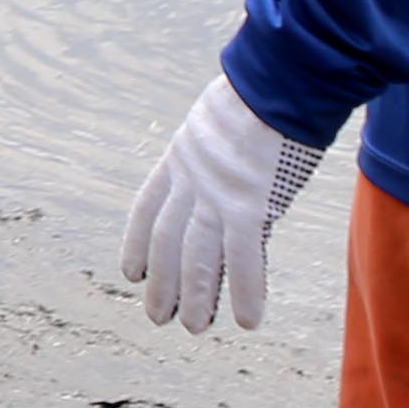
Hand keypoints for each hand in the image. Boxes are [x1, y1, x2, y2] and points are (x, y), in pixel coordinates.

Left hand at [121, 71, 324, 332]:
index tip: (130, 272)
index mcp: (180, 158)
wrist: (278, 79)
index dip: (138, 244)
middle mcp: (191, 181)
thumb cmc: (263, 94)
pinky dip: (245, 292)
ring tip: (191, 327)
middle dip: (162, 282)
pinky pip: (244, 259)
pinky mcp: (250, 205)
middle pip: (169, 241)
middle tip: (157, 317)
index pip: (148, 209)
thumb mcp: (221, 121)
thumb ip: (218, 154)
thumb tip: (232, 173)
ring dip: (194, 297)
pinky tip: (246, 321)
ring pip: (197, 258)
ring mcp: (217, 195)